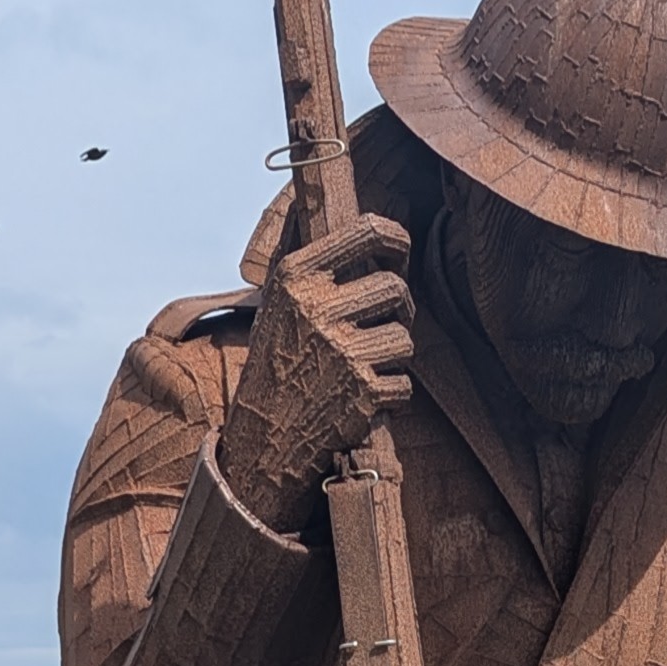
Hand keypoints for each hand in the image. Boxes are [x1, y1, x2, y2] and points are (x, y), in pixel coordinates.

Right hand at [225, 214, 413, 528]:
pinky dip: (391, 394)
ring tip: (365, 365)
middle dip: (400, 308)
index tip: (400, 256)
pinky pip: (403, 382)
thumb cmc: (277, 362)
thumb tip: (364, 230)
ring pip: (404, 337)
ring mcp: (341, 350)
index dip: (397, 242)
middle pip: (396, 288)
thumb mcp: (280, 302)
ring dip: (393, 354)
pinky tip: (363, 398)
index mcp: (296, 276)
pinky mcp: (362, 390)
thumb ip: (318, 267)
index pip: (370, 232)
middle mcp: (317, 307)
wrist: (262, 435)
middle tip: (384, 322)